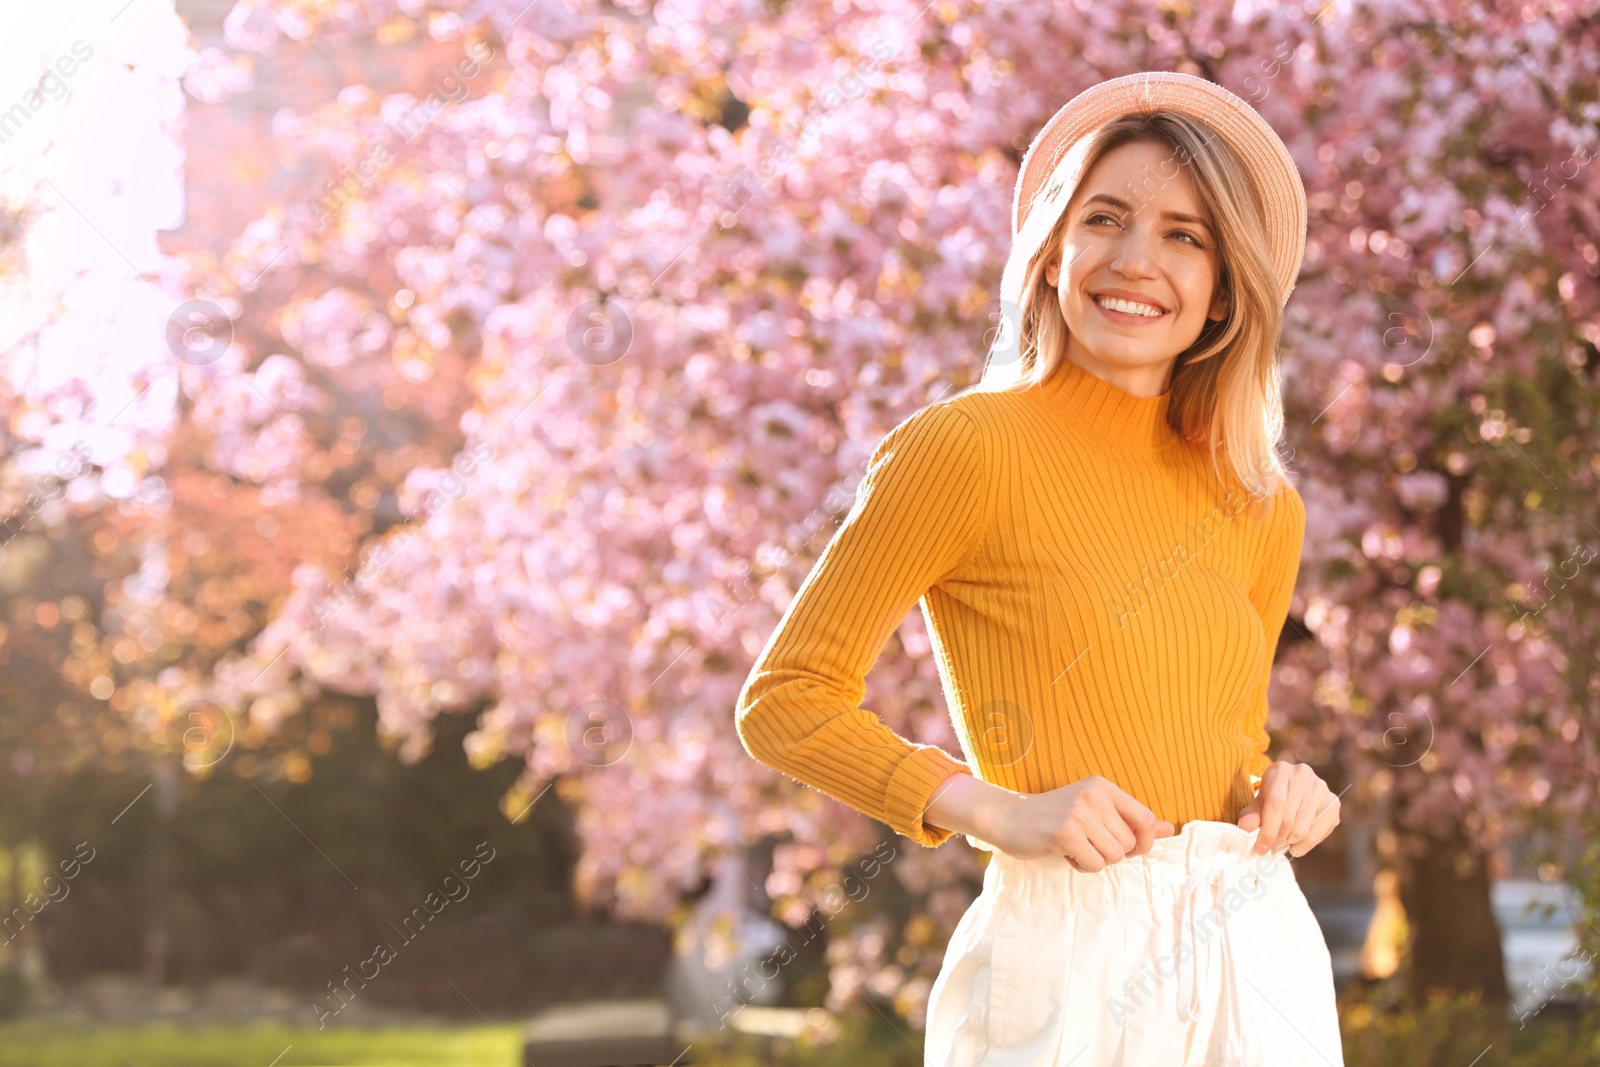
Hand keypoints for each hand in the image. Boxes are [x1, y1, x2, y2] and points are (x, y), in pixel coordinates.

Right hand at [990, 775, 1174, 869]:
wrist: (1009, 817)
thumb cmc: (1055, 817)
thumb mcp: (1095, 811)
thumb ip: (1130, 820)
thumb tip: (1167, 829)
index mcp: (1103, 786)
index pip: (1145, 819)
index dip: (1143, 842)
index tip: (1127, 847)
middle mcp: (1093, 795)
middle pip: (1129, 844)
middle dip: (1111, 853)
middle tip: (1086, 843)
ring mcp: (1079, 813)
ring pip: (1113, 857)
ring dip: (1095, 860)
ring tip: (1074, 846)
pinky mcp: (1065, 832)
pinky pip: (1094, 864)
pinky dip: (1082, 866)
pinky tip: (1064, 852)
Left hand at [1236, 760, 1340, 857]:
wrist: (1294, 787)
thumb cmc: (1273, 795)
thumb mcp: (1259, 802)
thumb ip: (1251, 815)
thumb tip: (1245, 828)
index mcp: (1281, 771)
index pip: (1276, 805)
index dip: (1267, 831)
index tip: (1260, 849)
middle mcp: (1304, 775)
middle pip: (1289, 819)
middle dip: (1277, 839)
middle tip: (1270, 847)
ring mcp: (1322, 789)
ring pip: (1303, 829)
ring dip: (1290, 843)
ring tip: (1283, 843)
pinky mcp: (1334, 804)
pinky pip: (1319, 833)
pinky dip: (1306, 845)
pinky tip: (1297, 844)